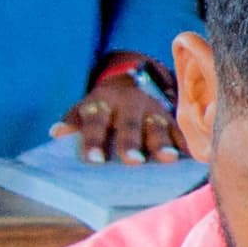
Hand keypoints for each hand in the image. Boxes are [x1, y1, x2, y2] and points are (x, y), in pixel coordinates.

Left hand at [52, 69, 182, 165]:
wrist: (130, 84)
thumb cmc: (102, 108)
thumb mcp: (84, 109)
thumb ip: (72, 122)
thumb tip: (57, 133)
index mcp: (103, 102)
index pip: (96, 121)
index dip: (94, 140)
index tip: (94, 161)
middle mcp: (129, 104)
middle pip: (130, 124)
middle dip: (132, 142)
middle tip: (133, 162)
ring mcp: (152, 110)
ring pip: (158, 125)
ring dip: (163, 142)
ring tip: (169, 159)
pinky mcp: (170, 117)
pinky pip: (179, 131)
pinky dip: (185, 144)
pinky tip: (190, 159)